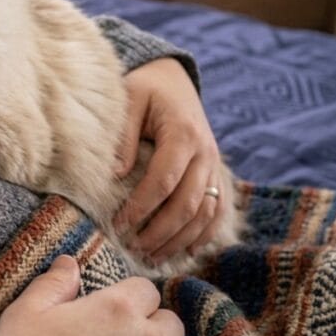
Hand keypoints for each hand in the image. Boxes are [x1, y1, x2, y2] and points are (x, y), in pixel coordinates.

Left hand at [112, 58, 225, 264]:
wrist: (173, 79)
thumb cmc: (145, 90)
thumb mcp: (130, 100)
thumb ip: (124, 137)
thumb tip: (117, 175)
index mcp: (183, 134)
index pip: (164, 180)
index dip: (142, 207)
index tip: (118, 224)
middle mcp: (205, 153)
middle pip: (188, 204)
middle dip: (160, 231)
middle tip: (133, 248)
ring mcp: (214, 166)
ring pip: (205, 213)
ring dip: (180, 239)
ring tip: (152, 256)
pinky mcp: (216, 174)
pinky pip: (218, 211)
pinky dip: (204, 234)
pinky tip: (184, 251)